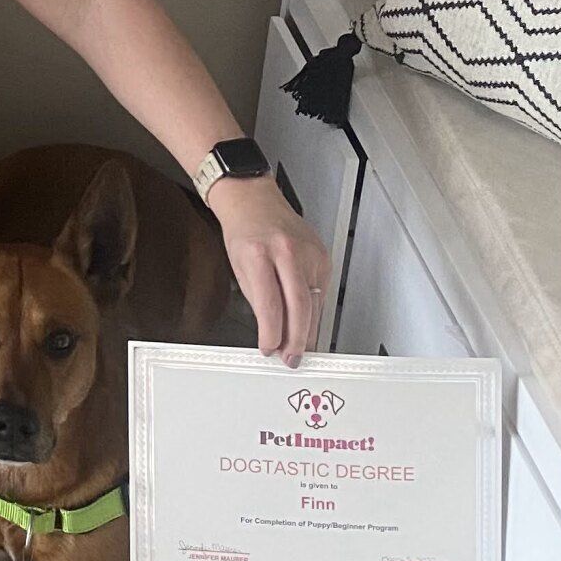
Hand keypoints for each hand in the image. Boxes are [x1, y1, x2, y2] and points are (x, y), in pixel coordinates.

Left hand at [208, 176, 329, 366]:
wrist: (254, 201)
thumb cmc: (243, 231)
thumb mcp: (238, 267)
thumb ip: (256, 299)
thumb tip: (270, 330)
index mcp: (259, 255)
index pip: (270, 304)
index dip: (271, 333)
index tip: (268, 348)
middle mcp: (288, 253)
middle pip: (299, 307)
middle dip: (296, 340)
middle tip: (291, 359)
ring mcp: (310, 254)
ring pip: (314, 304)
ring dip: (307, 332)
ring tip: (299, 350)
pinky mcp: (323, 257)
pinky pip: (321, 293)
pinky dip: (314, 313)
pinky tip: (307, 327)